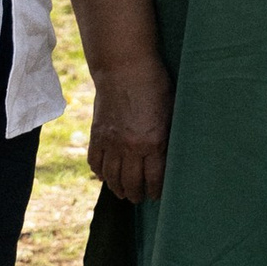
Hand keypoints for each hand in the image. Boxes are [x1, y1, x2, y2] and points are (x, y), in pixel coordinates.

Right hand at [88, 61, 172, 204]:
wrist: (124, 67)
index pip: (155, 179)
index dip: (156, 191)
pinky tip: (104, 176)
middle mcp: (131, 148)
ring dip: (117, 188)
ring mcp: (111, 143)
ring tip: (123, 193)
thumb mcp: (171, 111)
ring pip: (111, 177)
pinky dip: (99, 172)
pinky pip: (95, 162)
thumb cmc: (155, 85)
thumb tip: (170, 155)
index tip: (157, 196)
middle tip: (139, 198)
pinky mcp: (97, 135)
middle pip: (132, 183)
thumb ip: (168, 135)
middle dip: (137, 194)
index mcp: (153, 142)